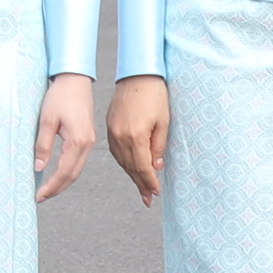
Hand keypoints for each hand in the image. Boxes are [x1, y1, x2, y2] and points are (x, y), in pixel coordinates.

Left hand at [32, 74, 96, 203]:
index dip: (51, 187)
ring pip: (77, 170)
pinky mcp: (87, 137)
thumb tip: (39, 167)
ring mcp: (89, 141)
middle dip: (57, 189)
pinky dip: (68, 171)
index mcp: (78, 141)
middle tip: (41, 197)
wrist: (74, 80)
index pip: (64, 173)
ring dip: (63, 182)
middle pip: (73, 176)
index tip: (38, 195)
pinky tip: (58, 173)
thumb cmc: (60, 96)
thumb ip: (43, 145)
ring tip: (47, 189)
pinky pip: (79, 161)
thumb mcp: (46, 120)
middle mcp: (87, 144)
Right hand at [105, 75, 169, 205]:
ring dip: (132, 175)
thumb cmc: (154, 94)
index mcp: (135, 135)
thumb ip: (159, 146)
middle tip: (148, 198)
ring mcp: (112, 131)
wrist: (137, 74)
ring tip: (141, 187)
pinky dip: (124, 162)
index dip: (149, 182)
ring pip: (122, 161)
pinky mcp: (109, 126)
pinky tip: (130, 168)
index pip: (142, 167)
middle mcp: (120, 136)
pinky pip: (115, 151)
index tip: (156, 193)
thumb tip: (156, 167)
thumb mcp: (163, 122)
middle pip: (131, 167)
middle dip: (140, 184)